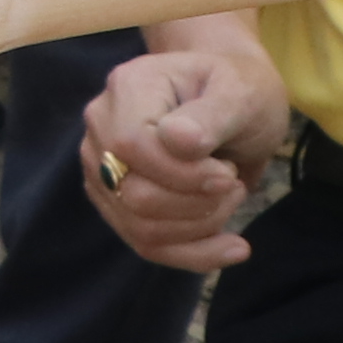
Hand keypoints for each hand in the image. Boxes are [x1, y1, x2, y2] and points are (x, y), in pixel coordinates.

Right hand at [78, 36, 288, 272]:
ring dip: (201, 226)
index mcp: (128, 88)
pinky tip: (232, 247)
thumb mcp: (241, 92)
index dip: (183, 174)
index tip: (230, 175)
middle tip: (234, 181)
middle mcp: (101, 128)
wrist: (233, 101)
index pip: (133, 146)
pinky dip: (195, 253)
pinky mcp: (115, 202)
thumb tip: (177, 141)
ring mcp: (102, 168)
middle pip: (134, 195)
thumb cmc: (239, 90)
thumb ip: (212, 114)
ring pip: (140, 227)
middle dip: (198, 203)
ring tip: (232, 195)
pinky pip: (147, 245)